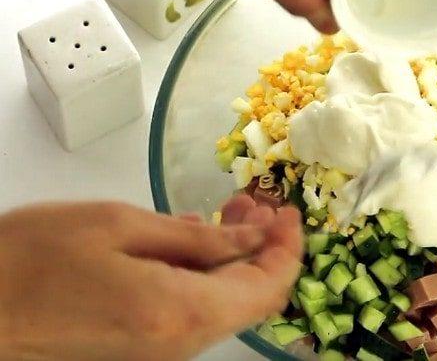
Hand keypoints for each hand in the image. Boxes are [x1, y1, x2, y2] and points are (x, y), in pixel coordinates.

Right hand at [0, 198, 302, 360]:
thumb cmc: (34, 256)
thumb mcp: (120, 225)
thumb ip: (197, 237)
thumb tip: (256, 236)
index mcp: (181, 310)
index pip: (267, 285)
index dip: (289, 246)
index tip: (289, 210)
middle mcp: (181, 342)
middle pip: (253, 299)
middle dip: (266, 248)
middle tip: (253, 202)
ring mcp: (162, 351)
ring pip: (227, 305)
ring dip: (238, 258)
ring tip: (228, 211)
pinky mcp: (143, 348)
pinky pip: (195, 312)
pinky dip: (208, 274)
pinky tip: (193, 238)